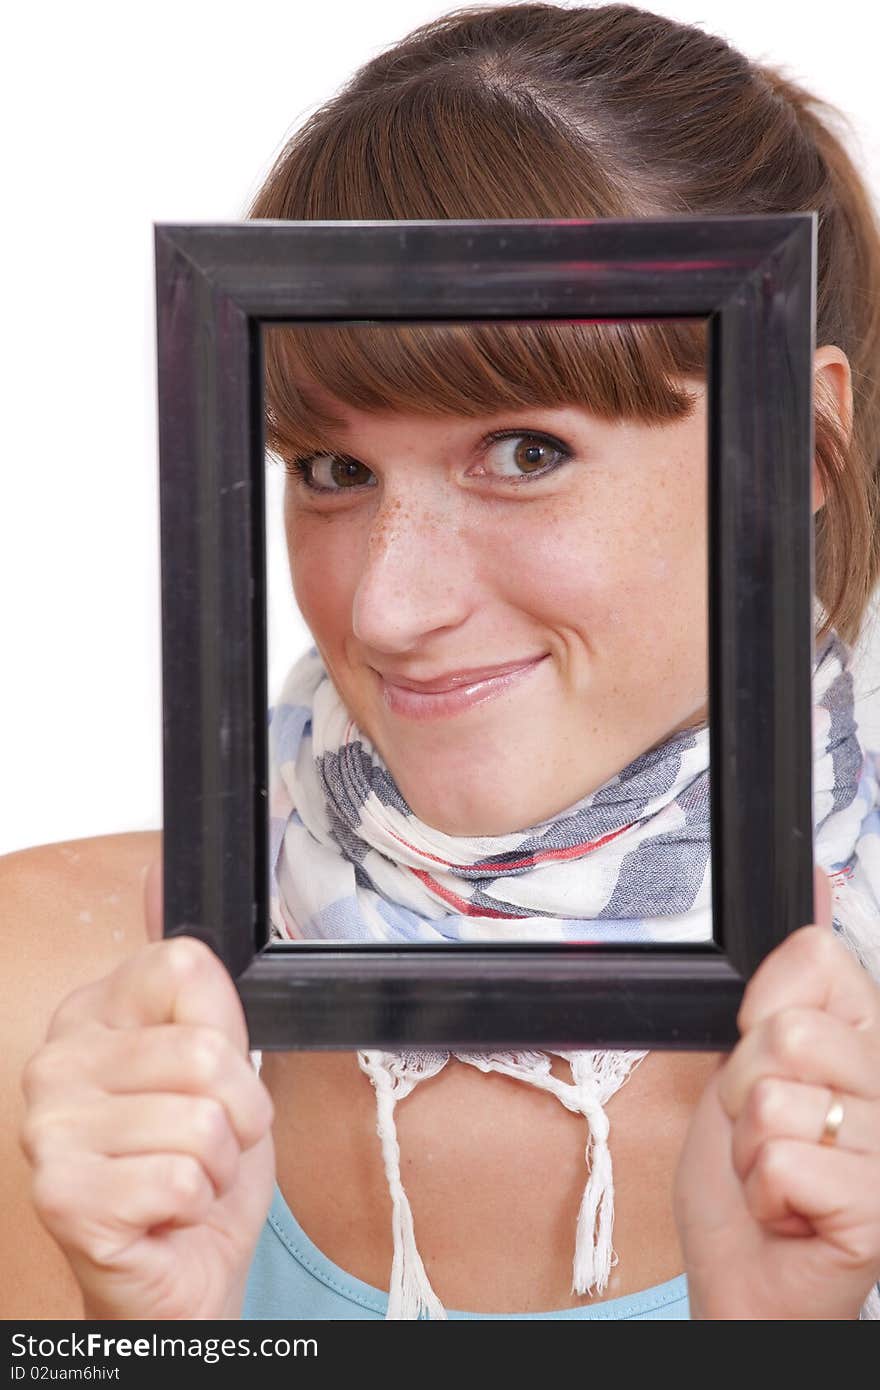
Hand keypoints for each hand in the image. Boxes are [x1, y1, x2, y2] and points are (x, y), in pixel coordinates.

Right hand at [20, 855, 275, 1319]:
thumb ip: (192, 978)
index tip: (213, 1072)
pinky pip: (182, 1173)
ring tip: (187, 1178)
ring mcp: (49, 1127)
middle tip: (211, 1143)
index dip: (229, 1029)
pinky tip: (164, 1212)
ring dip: (218, 1163)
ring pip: (200, 1116)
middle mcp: (56, 1060)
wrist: (182, 1275)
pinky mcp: (62, 1193)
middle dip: (238, 1111)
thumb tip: (157, 867)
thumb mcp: (218, 1062)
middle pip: (205, 1047)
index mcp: (92, 1013)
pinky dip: (195, 1202)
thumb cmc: (198, 1169)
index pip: (184, 964)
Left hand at [673, 866, 879, 1318]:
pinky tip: (789, 1213)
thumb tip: (817, 879)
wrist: (743, 1279)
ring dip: (749, 1148)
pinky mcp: (878, 1206)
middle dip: (744, 1088)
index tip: (765, 1060)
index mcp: (871, 1040)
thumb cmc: (746, 1177)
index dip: (762, 1009)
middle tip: (765, 1133)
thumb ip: (783, 983)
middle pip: (788, 1031)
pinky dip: (761, 1193)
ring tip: (777, 1175)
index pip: (818, 958)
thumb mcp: (749, 1061)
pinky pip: (781, 1161)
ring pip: (774, 1098)